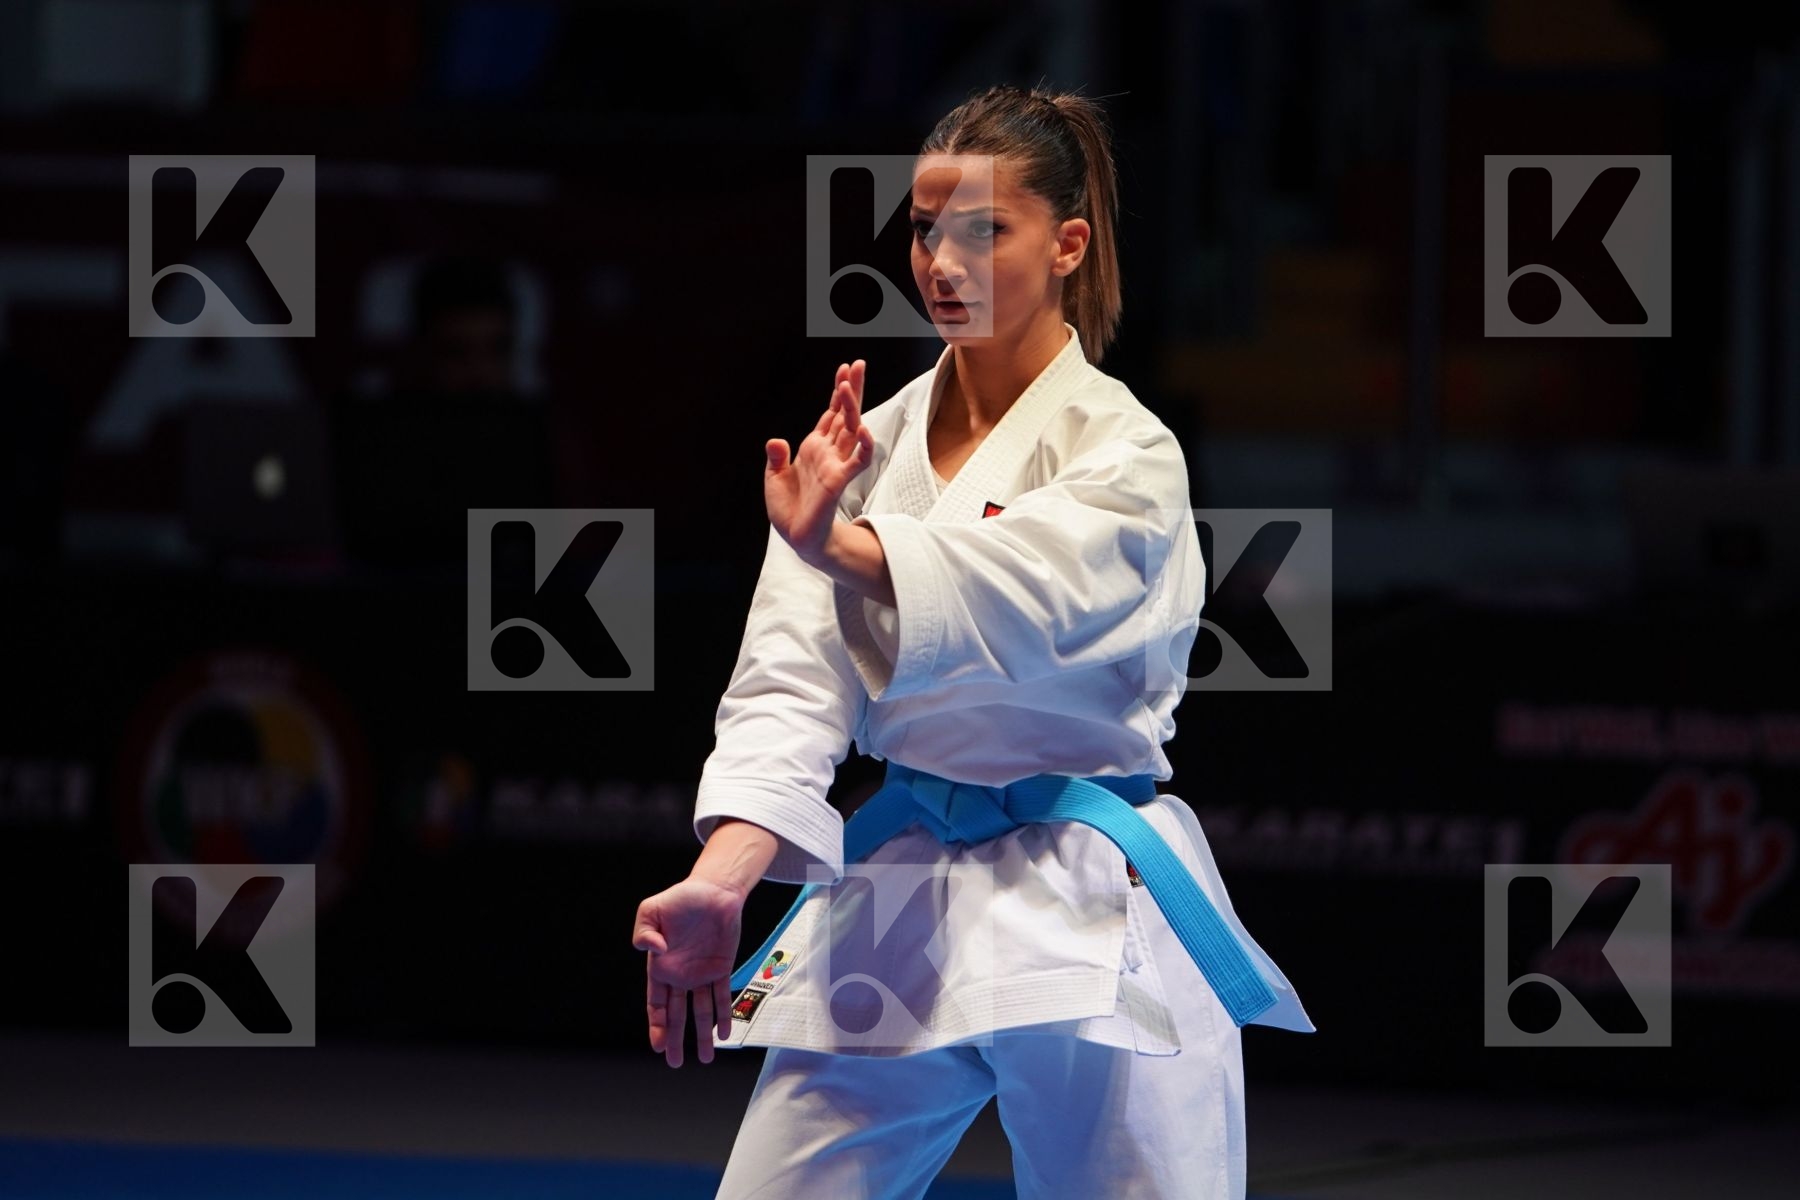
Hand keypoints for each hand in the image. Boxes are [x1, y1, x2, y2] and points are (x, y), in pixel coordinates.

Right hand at [631, 875, 745, 1066]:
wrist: (713, 889)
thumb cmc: (680, 899)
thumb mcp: (650, 910)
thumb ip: (643, 932)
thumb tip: (652, 950)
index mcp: (661, 966)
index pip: (656, 1003)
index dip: (656, 1024)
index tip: (657, 1045)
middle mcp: (680, 975)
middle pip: (676, 1014)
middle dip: (675, 1038)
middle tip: (674, 1062)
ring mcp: (701, 973)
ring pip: (701, 1011)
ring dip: (702, 1035)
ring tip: (704, 1058)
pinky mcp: (722, 967)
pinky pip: (722, 995)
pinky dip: (724, 1015)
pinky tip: (724, 1033)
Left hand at [766, 359, 875, 565]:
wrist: (798, 538)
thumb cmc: (790, 509)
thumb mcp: (774, 479)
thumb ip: (776, 457)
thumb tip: (775, 440)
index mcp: (814, 448)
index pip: (831, 414)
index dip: (838, 392)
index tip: (845, 369)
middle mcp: (828, 452)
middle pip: (845, 414)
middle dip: (852, 389)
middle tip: (859, 364)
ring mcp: (836, 464)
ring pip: (850, 430)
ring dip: (852, 407)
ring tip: (850, 384)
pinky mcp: (838, 481)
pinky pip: (856, 461)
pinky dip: (862, 445)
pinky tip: (863, 429)